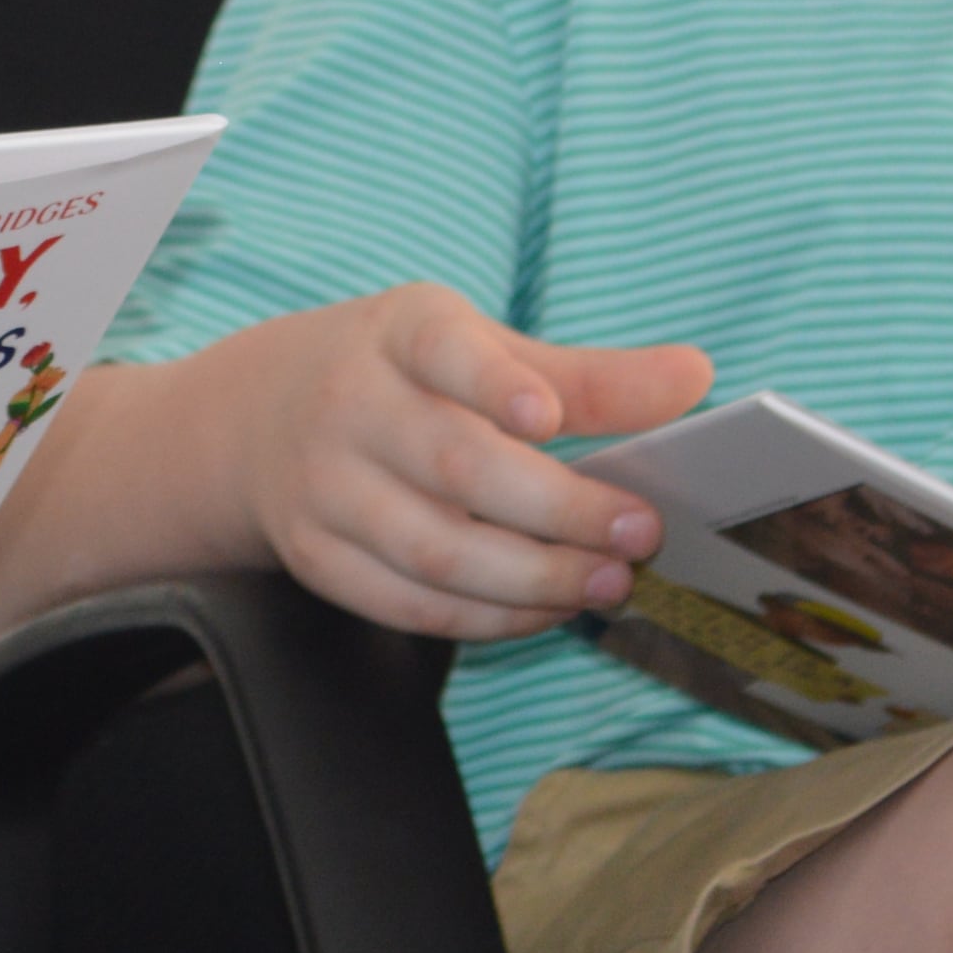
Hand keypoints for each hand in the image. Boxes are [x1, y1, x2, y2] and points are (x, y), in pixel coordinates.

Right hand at [204, 287, 705, 642]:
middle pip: (454, 467)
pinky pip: (408, 604)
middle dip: (557, 510)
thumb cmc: (400, 378)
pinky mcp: (317, 556)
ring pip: (434, 551)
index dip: (492, 382)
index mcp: (398, 335)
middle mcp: (348, 406)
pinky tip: (548, 609)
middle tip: (640, 533)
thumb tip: (696, 378)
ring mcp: (324, 488)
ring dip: (533, 579)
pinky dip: (488, 617)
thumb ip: (584, 375)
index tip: (544, 416)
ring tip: (610, 582)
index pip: (442, 351)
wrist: (256, 419)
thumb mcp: (477, 349)